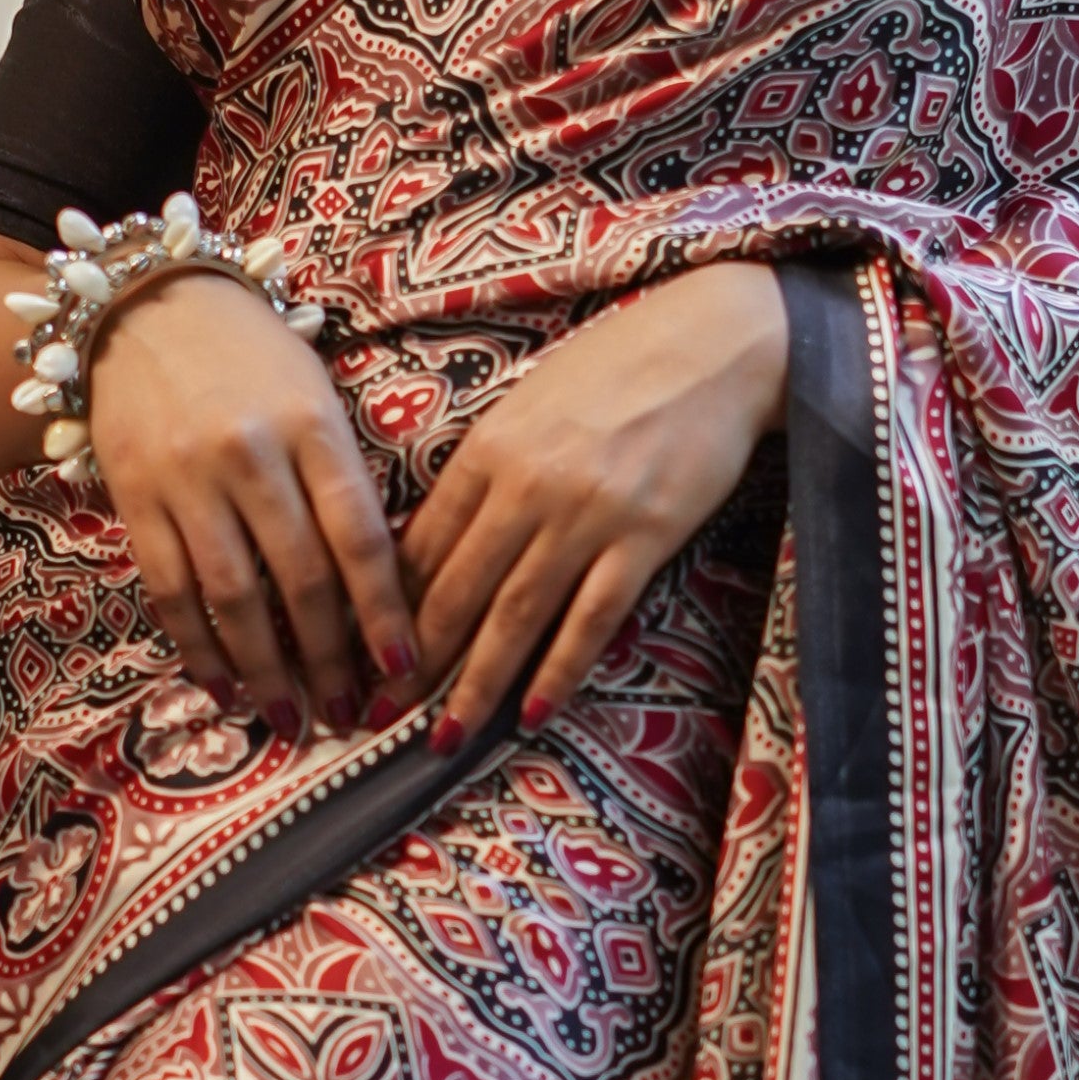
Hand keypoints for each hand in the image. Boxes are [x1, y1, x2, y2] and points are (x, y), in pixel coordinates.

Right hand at [85, 266, 419, 728]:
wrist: (149, 303)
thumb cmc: (253, 356)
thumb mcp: (316, 397)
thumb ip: (343, 479)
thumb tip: (380, 584)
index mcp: (313, 426)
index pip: (360, 537)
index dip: (385, 613)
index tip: (406, 669)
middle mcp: (251, 455)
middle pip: (301, 579)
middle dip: (331, 659)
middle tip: (351, 716)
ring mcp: (189, 479)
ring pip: (233, 597)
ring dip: (267, 670)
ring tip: (294, 719)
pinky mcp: (137, 497)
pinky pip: (171, 589)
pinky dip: (198, 648)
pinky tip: (224, 686)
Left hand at [405, 267, 791, 748]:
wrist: (715, 343)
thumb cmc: (621, 365)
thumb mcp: (531, 404)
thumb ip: (487, 468)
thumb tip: (443, 537)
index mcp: (488, 449)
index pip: (419, 545)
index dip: (385, 609)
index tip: (363, 655)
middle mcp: (526, 487)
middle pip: (455, 590)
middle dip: (414, 661)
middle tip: (380, 715)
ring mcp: (586, 516)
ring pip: (513, 616)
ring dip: (474, 684)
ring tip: (444, 736)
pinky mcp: (644, 539)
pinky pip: (590, 620)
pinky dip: (558, 671)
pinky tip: (531, 712)